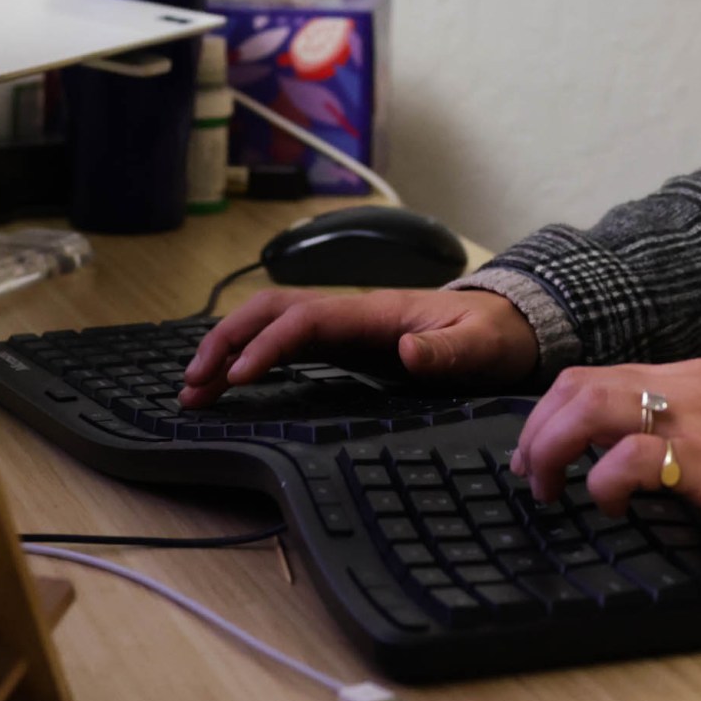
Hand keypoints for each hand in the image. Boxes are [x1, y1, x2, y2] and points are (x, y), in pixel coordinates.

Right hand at [179, 284, 535, 405]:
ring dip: (228, 349)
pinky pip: (285, 343)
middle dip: (226, 340)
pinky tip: (229, 382)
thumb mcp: (481, 348)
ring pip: (270, 324)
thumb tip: (409, 353)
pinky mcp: (342, 344)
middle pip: (271, 311)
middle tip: (193, 383)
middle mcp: (350, 313)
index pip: (305, 320)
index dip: (269, 345)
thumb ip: (447, 353)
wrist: (507, 326)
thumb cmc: (492, 336)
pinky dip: (250, 358)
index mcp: (375, 312)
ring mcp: (343, 327)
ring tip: (194, 388)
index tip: (240, 378)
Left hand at [511, 359, 700, 575]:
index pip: (596, 375)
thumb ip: (680, 439)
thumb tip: (618, 463)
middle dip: (537, 430)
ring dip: (553, 449)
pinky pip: (631, 456)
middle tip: (530, 476)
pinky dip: (604, 482)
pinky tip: (613, 507)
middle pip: (578, 384)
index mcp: (694, 378)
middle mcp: (692, 383)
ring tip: (551, 490)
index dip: (550, 414)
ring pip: (590, 406)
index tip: (536, 456)